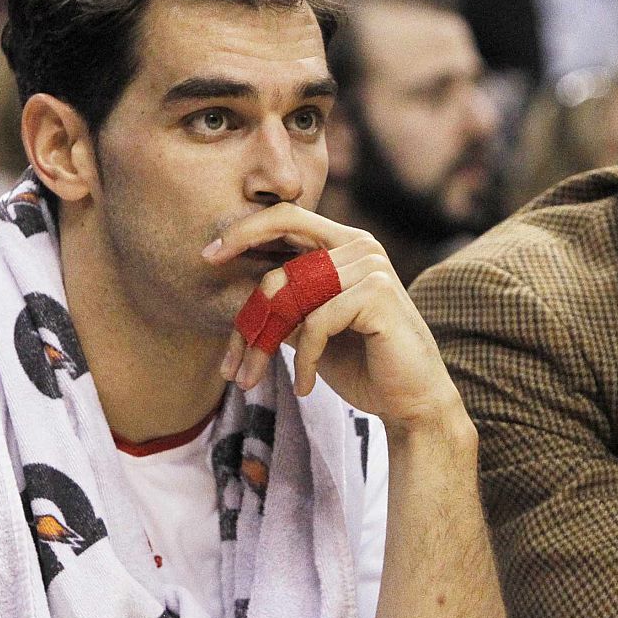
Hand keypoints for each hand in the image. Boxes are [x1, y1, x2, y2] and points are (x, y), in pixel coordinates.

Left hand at [204, 204, 462, 431]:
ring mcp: (371, 267)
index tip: (208, 255)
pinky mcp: (378, 294)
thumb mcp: (308, 327)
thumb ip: (281, 301)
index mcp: (343, 243)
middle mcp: (359, 246)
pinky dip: (304, 359)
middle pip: (281, 268)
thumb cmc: (361, 362)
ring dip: (264, 346)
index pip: (285, 218)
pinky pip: (316, 322)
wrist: (410, 400)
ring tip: (253, 379)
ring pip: (293, 298)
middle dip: (248, 320)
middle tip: (231, 365)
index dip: (244, 231)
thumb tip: (228, 289)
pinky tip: (304, 385)